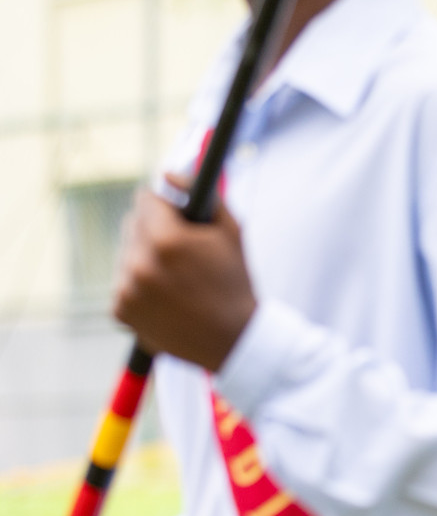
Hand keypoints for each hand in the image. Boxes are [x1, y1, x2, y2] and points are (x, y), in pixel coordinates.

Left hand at [113, 173, 256, 371]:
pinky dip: (139, 286)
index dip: (167, 204)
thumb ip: (202, 196)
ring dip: (145, 258)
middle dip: (155, 230)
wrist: (233, 341)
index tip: (178, 214)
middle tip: (181, 249)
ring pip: (127, 254)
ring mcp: (126, 289)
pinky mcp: (120, 310)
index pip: (147, 199)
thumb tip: (170, 174)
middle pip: (133, 224)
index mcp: (166, 240)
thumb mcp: (231, 233)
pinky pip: (122, 282)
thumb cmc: (236, 284)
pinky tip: (166, 296)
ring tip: (176, 277)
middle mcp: (139, 264)